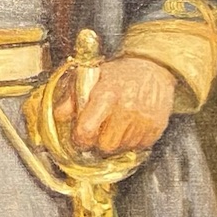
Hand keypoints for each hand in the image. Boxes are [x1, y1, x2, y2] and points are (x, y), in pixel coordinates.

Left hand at [56, 56, 174, 154]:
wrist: (153, 68)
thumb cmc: (119, 74)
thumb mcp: (91, 77)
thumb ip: (72, 96)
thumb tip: (59, 115)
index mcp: (107, 94)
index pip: (87, 130)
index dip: (80, 138)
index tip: (81, 135)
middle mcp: (127, 108)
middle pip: (106, 145)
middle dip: (99, 142)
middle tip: (101, 130)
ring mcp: (144, 119)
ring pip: (122, 148)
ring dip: (117, 141)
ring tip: (117, 124)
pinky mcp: (157, 126)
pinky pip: (139, 147)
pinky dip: (133, 141)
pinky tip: (131, 126)